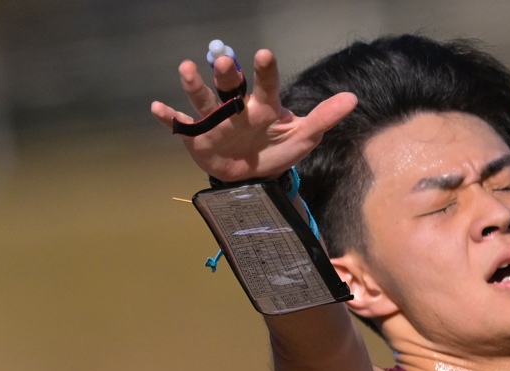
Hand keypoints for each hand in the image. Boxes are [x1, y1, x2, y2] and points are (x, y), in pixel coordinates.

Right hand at [150, 47, 357, 184]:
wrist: (253, 177)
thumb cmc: (277, 150)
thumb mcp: (303, 138)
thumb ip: (324, 117)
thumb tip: (352, 98)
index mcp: (263, 105)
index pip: (266, 84)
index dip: (266, 71)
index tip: (265, 55)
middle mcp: (237, 107)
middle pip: (231, 86)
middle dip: (228, 74)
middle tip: (227, 61)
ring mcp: (215, 120)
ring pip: (204, 99)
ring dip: (194, 85)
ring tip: (185, 68)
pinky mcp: (197, 136)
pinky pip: (181, 125)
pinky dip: (168, 119)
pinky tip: (157, 109)